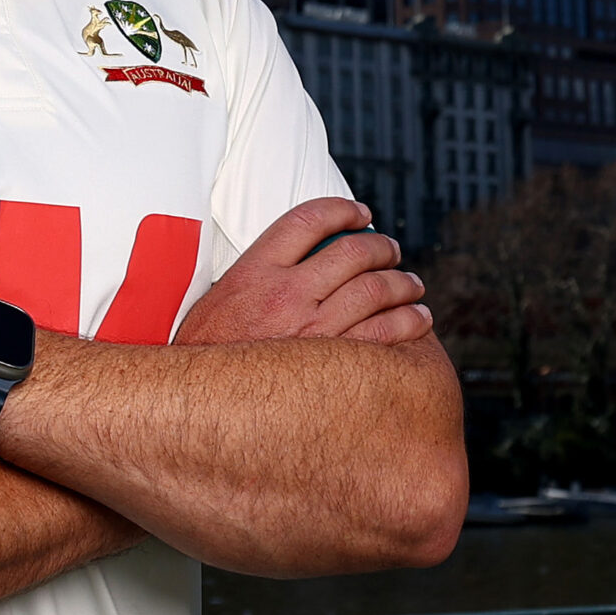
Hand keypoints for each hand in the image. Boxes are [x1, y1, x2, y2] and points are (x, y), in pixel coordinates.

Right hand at [174, 198, 431, 346]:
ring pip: (375, 289)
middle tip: (391, 251)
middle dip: (381, 247)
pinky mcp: (332, 363)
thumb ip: (254, 276)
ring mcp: (310, 328)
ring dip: (403, 282)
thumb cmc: (206, 355)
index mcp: (253, 271)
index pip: (306, 221)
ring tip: (411, 284)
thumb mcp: (216, 300)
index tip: (359, 214)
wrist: (197, 404)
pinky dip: (410, 321)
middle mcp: (284, 293)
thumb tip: (292, 263)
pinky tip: (418, 319)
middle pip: (351, 252)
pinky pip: (386, 333)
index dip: (341, 210)